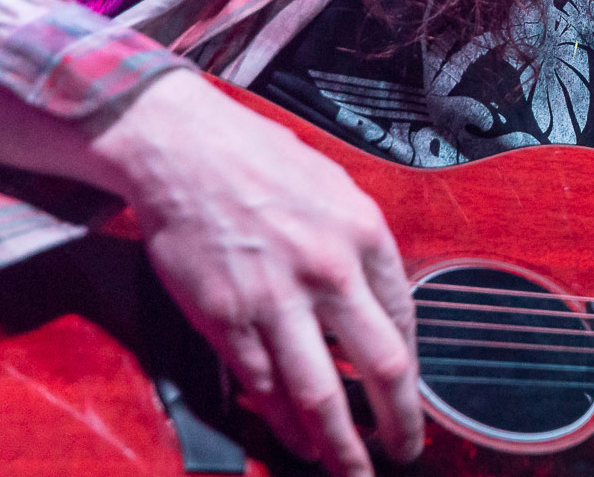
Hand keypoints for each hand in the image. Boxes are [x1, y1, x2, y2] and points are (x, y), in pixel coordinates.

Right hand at [91, 70, 423, 475]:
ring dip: (339, 443)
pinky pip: (261, 384)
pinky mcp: (224, 318)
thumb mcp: (336, 188)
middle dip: (399, 420)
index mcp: (364, 235)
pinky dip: (280, 420)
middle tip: (406, 451)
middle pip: (381, 367)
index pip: (405, 318)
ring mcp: (275, 300)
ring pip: (318, 393)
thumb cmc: (259, 160)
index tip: (411, 393)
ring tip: (353, 470)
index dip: (410, 366)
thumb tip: (378, 300)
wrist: (181, 149)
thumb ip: (361, 246)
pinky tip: (296, 441)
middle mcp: (328, 272)